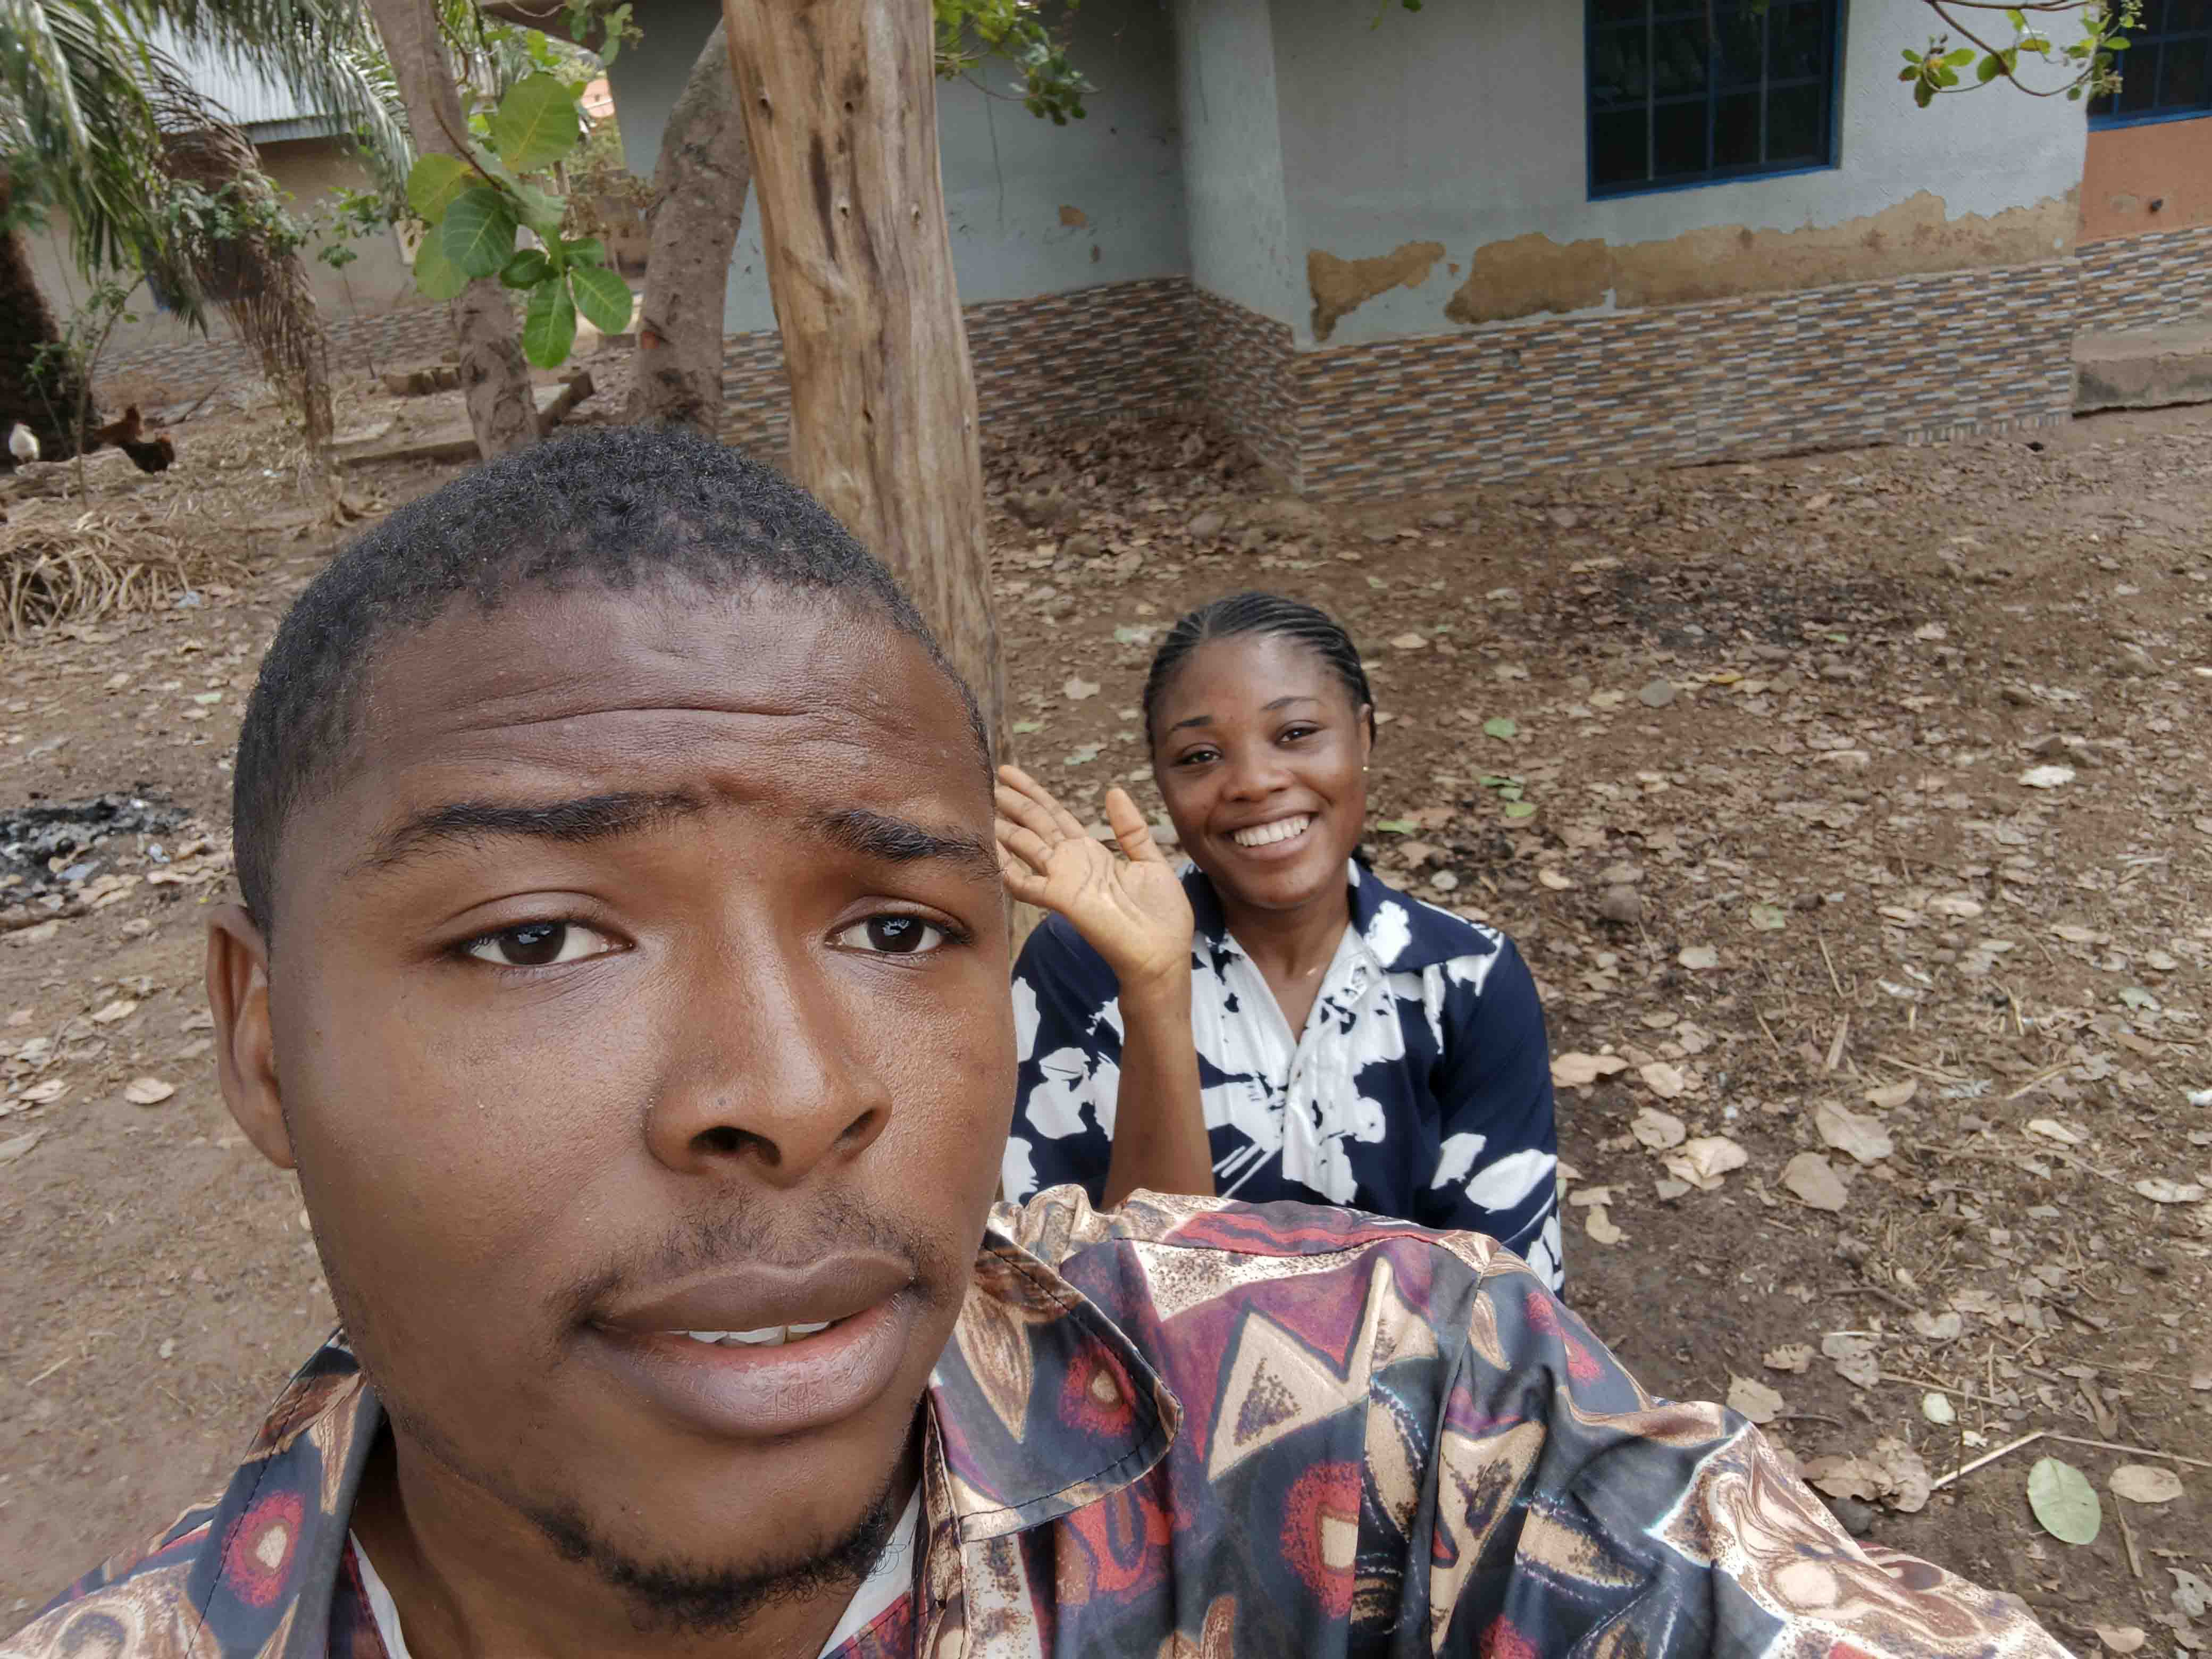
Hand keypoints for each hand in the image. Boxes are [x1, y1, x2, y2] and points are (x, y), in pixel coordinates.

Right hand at [995, 765, 1193, 993]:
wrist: (1162, 955)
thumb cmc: (1161, 916)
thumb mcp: (1150, 862)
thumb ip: (1130, 829)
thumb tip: (1113, 790)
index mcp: (1092, 852)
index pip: (1056, 815)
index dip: (1034, 793)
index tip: (1010, 773)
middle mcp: (1072, 863)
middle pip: (1036, 824)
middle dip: (1013, 802)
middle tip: (987, 780)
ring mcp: (1064, 880)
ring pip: (1026, 846)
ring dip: (1004, 828)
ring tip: (980, 807)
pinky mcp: (1062, 899)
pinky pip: (1025, 882)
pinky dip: (1006, 867)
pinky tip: (989, 848)